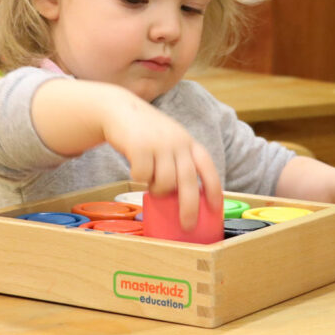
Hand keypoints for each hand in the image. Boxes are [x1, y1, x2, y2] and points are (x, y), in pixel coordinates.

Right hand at [101, 92, 222, 229]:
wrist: (119, 110)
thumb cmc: (145, 131)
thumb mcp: (169, 140)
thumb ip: (178, 161)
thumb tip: (184, 196)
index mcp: (188, 142)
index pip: (208, 168)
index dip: (215, 189)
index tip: (216, 208)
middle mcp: (178, 143)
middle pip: (188, 182)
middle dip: (190, 207)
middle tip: (187, 225)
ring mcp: (159, 144)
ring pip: (164, 183)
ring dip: (157, 189)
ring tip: (150, 182)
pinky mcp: (140, 147)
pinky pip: (143, 176)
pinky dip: (139, 178)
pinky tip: (136, 167)